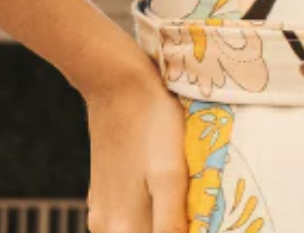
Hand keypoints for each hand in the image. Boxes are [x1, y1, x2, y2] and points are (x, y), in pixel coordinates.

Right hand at [82, 67, 189, 232]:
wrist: (118, 84)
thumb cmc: (152, 127)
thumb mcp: (171, 178)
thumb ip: (171, 223)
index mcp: (123, 226)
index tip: (201, 223)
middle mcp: (106, 225)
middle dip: (174, 230)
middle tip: (200, 214)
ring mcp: (102, 208)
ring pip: (137, 232)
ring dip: (162, 226)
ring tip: (189, 206)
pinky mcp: (103, 192)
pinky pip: (128, 218)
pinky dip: (150, 217)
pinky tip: (168, 198)